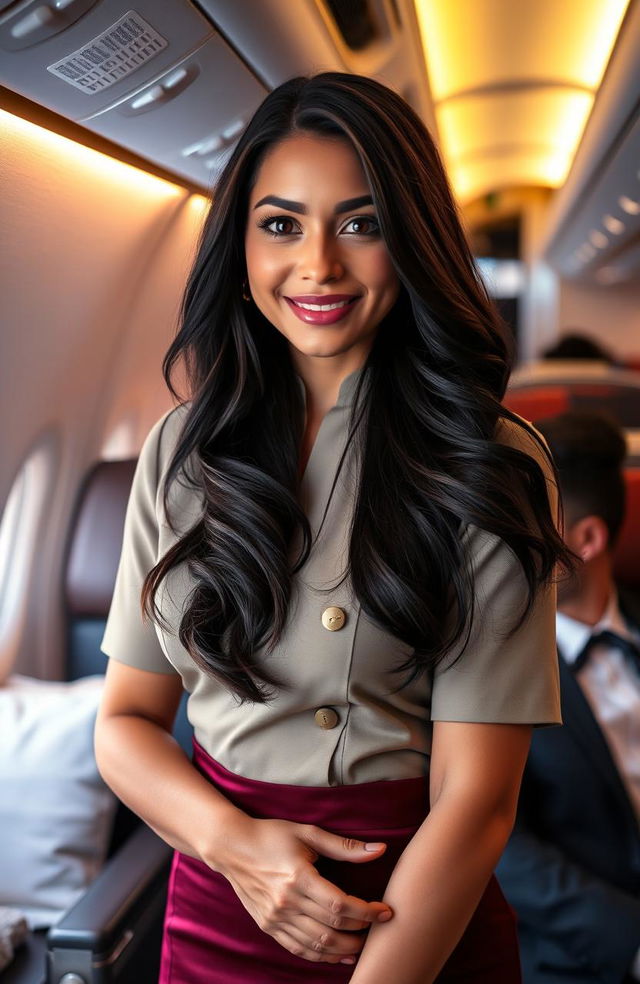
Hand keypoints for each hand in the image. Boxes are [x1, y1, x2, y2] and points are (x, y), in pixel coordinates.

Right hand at [210, 815, 392, 963]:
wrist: (231, 847)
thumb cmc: (271, 835)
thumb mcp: (308, 833)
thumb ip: (344, 846)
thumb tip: (380, 849)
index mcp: (299, 877)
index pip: (340, 904)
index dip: (367, 912)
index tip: (385, 911)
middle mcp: (286, 902)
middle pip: (332, 927)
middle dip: (361, 932)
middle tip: (379, 927)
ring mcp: (275, 918)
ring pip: (317, 944)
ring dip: (344, 949)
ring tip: (363, 943)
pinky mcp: (268, 926)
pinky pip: (299, 948)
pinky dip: (321, 955)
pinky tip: (338, 953)